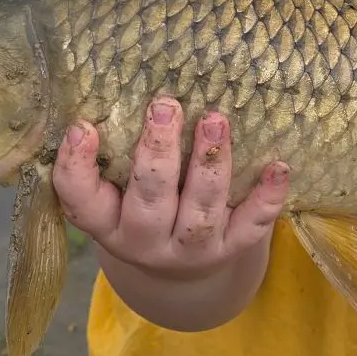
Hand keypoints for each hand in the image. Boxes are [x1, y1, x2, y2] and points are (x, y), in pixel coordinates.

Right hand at [51, 97, 288, 279]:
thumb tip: (119, 79)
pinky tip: (278, 166)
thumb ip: (114, 153)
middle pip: (149, 202)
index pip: (82, 201)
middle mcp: (145, 242)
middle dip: (158, 153)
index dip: (78, 168)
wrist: (180, 276)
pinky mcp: (231, 250)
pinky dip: (267, 198)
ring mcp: (191, 251)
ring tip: (215, 120)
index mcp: (108, 223)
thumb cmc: (142, 208)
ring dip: (208, 165)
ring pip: (200, 213)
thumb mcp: (116, 191)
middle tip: (166, 107)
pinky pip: (251, 227)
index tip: (83, 127)